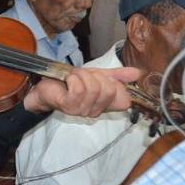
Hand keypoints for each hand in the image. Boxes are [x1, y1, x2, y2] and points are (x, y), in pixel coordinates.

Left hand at [23, 66, 140, 117]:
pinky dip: (73, 78)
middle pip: (109, 90)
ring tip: (74, 77)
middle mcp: (95, 111)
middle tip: (83, 76)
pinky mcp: (68, 105)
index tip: (102, 78)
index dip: (115, 83)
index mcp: (104, 105)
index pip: (124, 100)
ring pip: (93, 88)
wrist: (46, 86)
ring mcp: (82, 110)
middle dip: (95, 76)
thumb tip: (138, 73)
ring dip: (82, 76)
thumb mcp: (97, 75)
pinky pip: (78, 88)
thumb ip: (117, 75)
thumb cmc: (70, 83)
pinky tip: (67, 80)